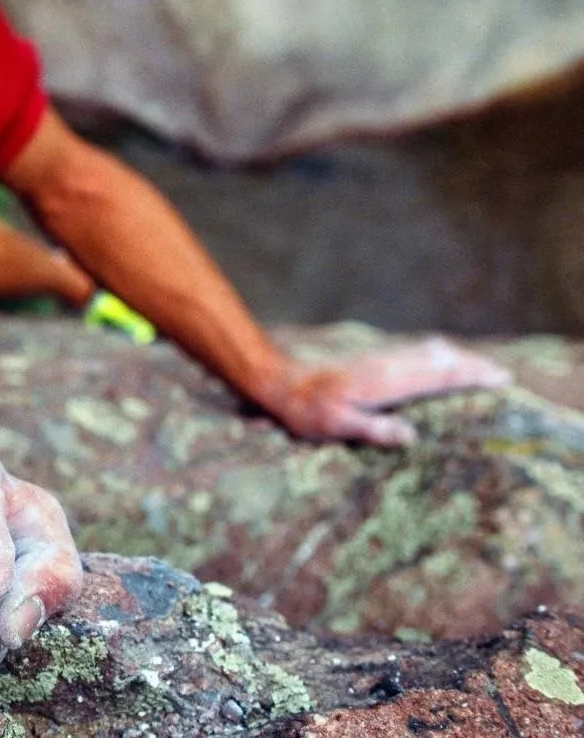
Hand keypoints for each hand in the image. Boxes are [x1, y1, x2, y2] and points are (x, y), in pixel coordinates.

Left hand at [259, 338, 512, 445]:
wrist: (283, 384)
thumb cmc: (309, 412)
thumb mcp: (337, 427)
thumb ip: (374, 429)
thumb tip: (411, 435)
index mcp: (385, 382)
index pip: (437, 376)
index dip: (469, 376)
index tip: (498, 377)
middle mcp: (387, 365)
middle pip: (439, 359)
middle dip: (471, 364)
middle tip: (502, 373)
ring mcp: (380, 359)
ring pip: (427, 351)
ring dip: (456, 357)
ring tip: (482, 366)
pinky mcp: (373, 360)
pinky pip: (414, 352)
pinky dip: (437, 355)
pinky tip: (442, 358)